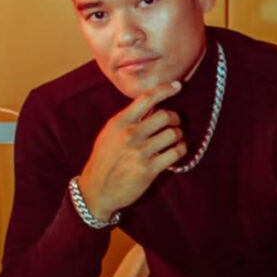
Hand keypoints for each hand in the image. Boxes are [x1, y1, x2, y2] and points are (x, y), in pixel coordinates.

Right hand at [77, 81, 186, 218]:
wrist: (96, 190)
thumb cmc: (104, 161)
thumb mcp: (109, 134)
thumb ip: (128, 120)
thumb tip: (151, 106)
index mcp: (119, 122)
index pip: (146, 98)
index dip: (165, 89)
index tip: (177, 86)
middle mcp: (130, 134)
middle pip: (165, 115)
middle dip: (175, 118)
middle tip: (174, 124)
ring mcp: (140, 152)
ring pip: (173, 134)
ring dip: (179, 135)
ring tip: (175, 139)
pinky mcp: (149, 169)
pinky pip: (175, 153)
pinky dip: (180, 150)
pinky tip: (176, 151)